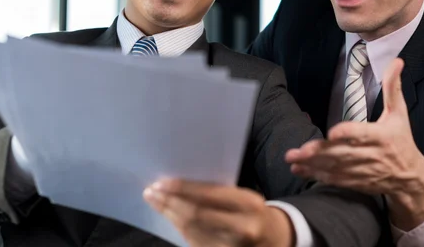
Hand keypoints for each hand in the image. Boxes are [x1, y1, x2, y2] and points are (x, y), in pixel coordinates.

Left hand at [144, 179, 293, 246]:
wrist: (272, 239)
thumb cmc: (252, 211)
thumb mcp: (244, 197)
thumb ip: (218, 191)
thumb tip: (180, 183)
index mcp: (250, 204)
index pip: (210, 195)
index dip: (183, 189)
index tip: (162, 182)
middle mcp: (242, 227)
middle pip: (196, 214)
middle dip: (170, 201)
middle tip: (151, 191)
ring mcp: (230, 246)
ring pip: (190, 229)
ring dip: (168, 214)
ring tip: (154, 200)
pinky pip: (192, 240)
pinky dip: (177, 226)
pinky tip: (167, 215)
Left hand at [285, 58, 423, 229]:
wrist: (410, 177)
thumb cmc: (402, 140)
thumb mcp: (400, 113)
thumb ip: (393, 88)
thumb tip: (397, 61)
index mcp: (381, 136)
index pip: (363, 134)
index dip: (348, 134)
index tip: (332, 132)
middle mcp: (371, 155)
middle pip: (343, 154)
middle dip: (320, 153)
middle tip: (300, 150)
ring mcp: (362, 171)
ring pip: (335, 169)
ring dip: (312, 165)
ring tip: (292, 159)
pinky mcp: (355, 182)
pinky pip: (334, 180)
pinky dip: (316, 176)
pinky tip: (299, 170)